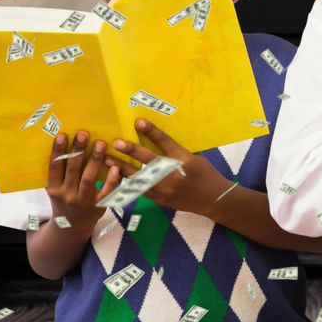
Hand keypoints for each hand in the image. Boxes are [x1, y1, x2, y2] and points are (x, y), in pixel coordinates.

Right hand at [45, 131, 122, 230]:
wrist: (72, 226)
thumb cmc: (64, 199)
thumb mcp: (56, 188)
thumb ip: (59, 171)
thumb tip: (64, 141)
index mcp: (54, 189)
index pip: (54, 167)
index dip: (58, 151)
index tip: (63, 134)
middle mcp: (67, 195)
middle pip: (72, 170)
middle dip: (78, 151)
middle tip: (84, 133)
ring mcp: (83, 201)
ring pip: (88, 179)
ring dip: (95, 161)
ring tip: (101, 143)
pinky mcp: (99, 205)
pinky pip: (106, 191)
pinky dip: (111, 179)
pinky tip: (116, 166)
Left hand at [106, 119, 231, 215]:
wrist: (213, 199)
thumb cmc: (205, 174)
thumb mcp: (195, 158)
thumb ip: (177, 151)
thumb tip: (156, 139)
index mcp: (185, 160)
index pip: (166, 143)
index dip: (152, 132)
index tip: (139, 122)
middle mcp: (174, 175)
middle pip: (150, 161)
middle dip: (132, 151)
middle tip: (116, 142)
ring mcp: (166, 189)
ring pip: (140, 178)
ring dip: (122, 168)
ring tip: (107, 160)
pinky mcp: (161, 200)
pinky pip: (140, 191)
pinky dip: (127, 183)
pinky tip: (115, 176)